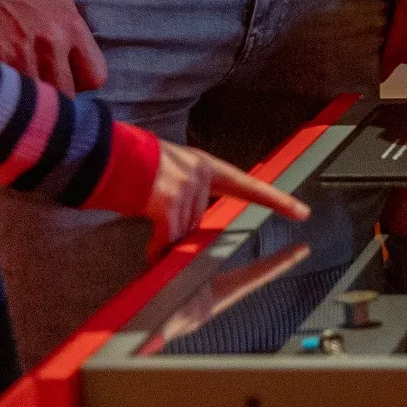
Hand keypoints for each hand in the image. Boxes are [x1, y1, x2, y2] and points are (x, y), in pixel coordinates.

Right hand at [0, 0, 107, 91]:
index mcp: (71, 26)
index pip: (95, 76)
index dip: (83, 81)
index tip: (70, 76)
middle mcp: (51, 44)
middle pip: (65, 95)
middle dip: (56, 94)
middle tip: (43, 84)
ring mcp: (21, 56)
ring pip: (35, 99)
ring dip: (28, 97)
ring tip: (20, 87)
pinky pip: (7, 92)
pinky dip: (4, 92)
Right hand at [145, 139, 309, 242]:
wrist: (104, 155)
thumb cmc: (132, 170)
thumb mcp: (171, 175)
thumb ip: (190, 195)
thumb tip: (194, 227)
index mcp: (205, 166)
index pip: (248, 185)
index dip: (275, 200)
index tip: (302, 211)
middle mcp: (200, 171)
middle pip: (201, 221)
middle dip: (180, 232)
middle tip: (158, 220)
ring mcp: (186, 184)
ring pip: (185, 232)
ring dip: (166, 240)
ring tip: (148, 226)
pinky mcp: (169, 199)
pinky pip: (171, 237)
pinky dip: (159, 248)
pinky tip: (151, 252)